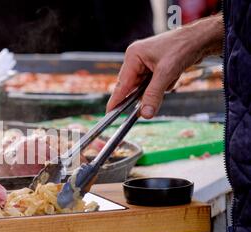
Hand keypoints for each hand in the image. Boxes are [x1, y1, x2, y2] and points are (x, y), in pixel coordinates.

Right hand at [106, 15, 223, 118]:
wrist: (202, 38)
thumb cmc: (183, 47)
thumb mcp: (166, 74)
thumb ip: (153, 95)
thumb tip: (145, 113)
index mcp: (133, 56)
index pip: (122, 83)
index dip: (116, 99)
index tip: (109, 113)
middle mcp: (136, 59)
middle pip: (133, 87)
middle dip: (146, 92)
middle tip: (154, 96)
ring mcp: (146, 63)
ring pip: (145, 87)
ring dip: (159, 87)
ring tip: (171, 77)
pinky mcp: (155, 67)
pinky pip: (155, 84)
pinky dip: (165, 84)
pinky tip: (174, 75)